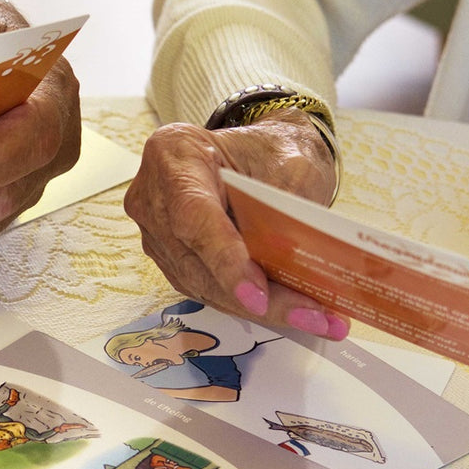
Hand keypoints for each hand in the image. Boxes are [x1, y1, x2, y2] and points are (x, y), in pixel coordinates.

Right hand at [123, 110, 349, 338]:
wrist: (260, 153)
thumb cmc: (271, 149)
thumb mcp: (290, 163)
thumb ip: (288, 209)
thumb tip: (298, 267)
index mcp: (173, 154)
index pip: (193, 216)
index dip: (224, 259)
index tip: (258, 295)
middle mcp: (153, 198)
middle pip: (196, 261)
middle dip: (255, 296)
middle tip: (311, 316)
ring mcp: (157, 232)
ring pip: (200, 284)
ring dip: (257, 308)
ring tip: (314, 319)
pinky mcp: (171, 259)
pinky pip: (205, 289)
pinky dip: (247, 303)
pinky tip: (289, 311)